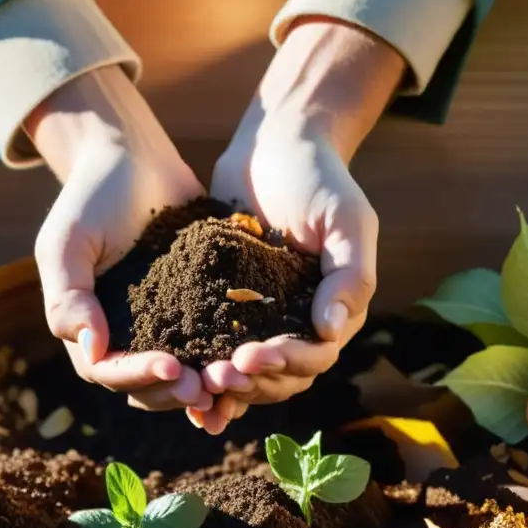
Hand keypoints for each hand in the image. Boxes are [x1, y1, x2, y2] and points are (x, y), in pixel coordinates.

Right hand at [28, 65, 213, 412]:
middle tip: (208, 387)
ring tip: (234, 379)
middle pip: (150, 386)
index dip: (138, 376)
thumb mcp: (66, 243)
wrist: (133, 160)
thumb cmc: (90, 198)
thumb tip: (92, 350)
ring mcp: (167, 326)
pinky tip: (257, 353)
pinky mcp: (202, 308)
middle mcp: (128, 338)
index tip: (171, 369)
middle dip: (178, 391)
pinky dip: (231, 355)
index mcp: (91, 331)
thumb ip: (68, 297)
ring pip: (186, 373)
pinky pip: (216, 341)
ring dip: (208, 383)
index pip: (110, 371)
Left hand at [192, 19, 406, 433]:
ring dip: (225, 385)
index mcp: (333, 310)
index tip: (249, 356)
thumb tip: (331, 331)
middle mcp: (299, 322)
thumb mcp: (346, 220)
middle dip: (250, 382)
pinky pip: (214, 345)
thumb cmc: (319, 177)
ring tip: (195, 384)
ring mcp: (261, 316)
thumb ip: (350, 275)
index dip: (283, 363)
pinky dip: (201, 366)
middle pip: (280, 376)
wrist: (275, 143)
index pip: (313, 356)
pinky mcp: (224, 304)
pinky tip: (177, 375)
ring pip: (247, 371)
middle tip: (216, 375)